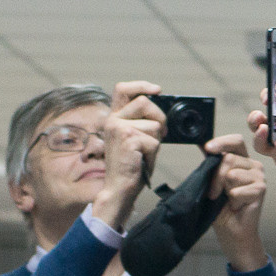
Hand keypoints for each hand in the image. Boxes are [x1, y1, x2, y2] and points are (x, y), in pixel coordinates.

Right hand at [93, 82, 165, 229]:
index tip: (158, 90)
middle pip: (145, 102)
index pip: (123, 89)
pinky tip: (142, 161)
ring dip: (155, 142)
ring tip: (143, 154)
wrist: (119, 189)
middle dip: (160, 117)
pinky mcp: (128, 139)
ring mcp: (119, 128)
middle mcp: (112, 120)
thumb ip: (142, 122)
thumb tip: (162, 112)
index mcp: (113, 118)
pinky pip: (154, 141)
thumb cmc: (130, 166)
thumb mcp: (134, 138)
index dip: (142, 85)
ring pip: (154, 125)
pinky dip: (153, 154)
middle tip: (160, 134)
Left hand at [205, 133, 268, 271]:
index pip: (235, 141)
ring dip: (223, 190)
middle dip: (215, 177)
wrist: (231, 231)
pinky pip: (237, 190)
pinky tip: (237, 206)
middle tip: (214, 193)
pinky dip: (232, 201)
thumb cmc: (222, 208)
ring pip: (232, 174)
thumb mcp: (212, 182)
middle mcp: (252, 165)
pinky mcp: (261, 189)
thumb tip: (203, 145)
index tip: (207, 149)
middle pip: (228, 158)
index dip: (222, 142)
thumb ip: (211, 164)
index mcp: (241, 159)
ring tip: (228, 200)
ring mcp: (259, 176)